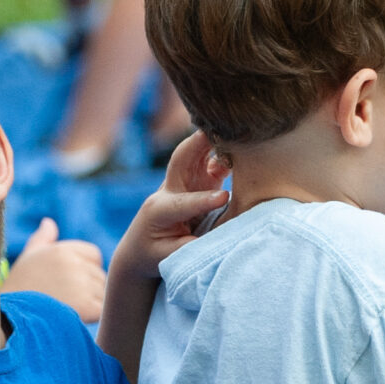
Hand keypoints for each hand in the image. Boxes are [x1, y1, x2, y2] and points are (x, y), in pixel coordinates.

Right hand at [4, 218, 108, 321]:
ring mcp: (82, 285)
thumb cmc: (19, 289)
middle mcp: (74, 264)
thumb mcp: (28, 259)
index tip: (67, 282)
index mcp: (63, 250)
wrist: (11, 320)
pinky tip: (74, 318)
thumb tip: (49, 223)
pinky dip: (93, 317)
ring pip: (103, 293)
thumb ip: (43, 239)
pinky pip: (102, 310)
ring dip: (92, 303)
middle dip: (89, 288)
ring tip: (66, 308)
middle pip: (100, 276)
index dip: (85, 269)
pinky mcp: (87, 306)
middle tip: (64, 299)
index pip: (94, 256)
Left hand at [111, 131, 229, 280]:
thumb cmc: (152, 254)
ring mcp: (184, 182)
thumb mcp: (167, 257)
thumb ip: (189, 247)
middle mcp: (170, 189)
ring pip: (196, 153)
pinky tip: (244, 143)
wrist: (140, 246)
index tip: (224, 198)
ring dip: (214, 139)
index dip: (202, 200)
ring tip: (237, 126)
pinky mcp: (198, 181)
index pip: (182, 202)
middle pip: (182, 158)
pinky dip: (227, 151)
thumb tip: (216, 240)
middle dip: (198, 142)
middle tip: (219, 128)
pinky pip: (213, 161)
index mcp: (160, 210)